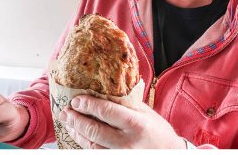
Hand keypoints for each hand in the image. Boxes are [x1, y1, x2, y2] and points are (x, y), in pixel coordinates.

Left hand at [59, 94, 185, 148]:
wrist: (171, 154)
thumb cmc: (158, 132)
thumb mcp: (145, 113)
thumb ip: (125, 103)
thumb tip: (100, 89)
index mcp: (136, 124)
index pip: (106, 111)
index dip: (88, 105)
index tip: (76, 100)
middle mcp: (128, 142)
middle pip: (94, 130)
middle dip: (76, 120)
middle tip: (66, 111)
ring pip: (91, 145)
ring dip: (77, 133)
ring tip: (69, 123)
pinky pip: (96, 153)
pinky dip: (84, 145)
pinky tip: (79, 136)